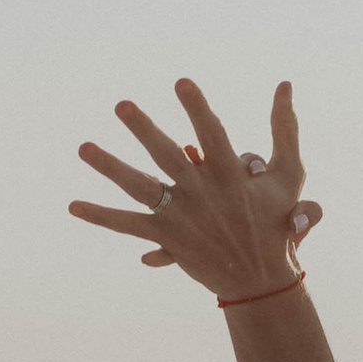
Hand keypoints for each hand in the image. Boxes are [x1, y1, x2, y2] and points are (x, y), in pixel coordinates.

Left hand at [70, 76, 321, 299]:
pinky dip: (101, 217)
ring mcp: (181, 216)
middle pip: (167, 156)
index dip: (196, 108)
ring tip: (83, 147)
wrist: (260, 279)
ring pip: (139, 186)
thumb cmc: (277, 220)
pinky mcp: (166, 237)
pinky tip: (72, 206)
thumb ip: (285, 128)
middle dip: (144, 129)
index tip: (180, 82)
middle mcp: (202, 194)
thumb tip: (285, 83)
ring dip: (110, 167)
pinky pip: (127, 224)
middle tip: (121, 105)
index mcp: (231, 175)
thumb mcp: (289, 174)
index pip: (212, 134)